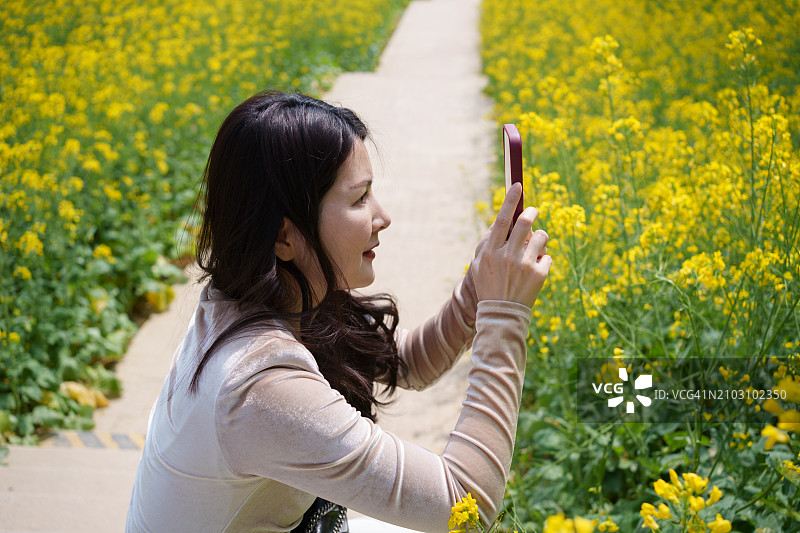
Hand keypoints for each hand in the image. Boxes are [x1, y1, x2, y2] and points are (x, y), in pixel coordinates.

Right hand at [470, 183, 551, 307]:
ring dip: (540, 238)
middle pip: (525, 223)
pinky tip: (535, 271)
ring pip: (541, 236)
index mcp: (490, 252)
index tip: (517, 185)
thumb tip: (502, 220)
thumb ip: (488, 243)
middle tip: (533, 211)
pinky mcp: (539, 274)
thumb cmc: (489, 286)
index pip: (501, 219)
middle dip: (532, 213)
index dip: (510, 200)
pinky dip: (543, 259)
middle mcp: (507, 256)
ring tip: (534, 248)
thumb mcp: (479, 265)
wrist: (501, 314)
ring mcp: (524, 265)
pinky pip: (548, 255)